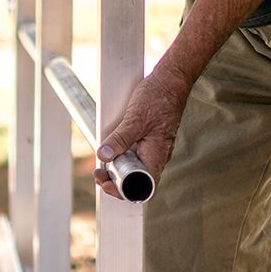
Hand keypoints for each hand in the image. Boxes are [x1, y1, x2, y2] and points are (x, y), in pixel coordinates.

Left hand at [97, 63, 192, 183]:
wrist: (171, 81)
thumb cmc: (158, 97)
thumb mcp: (135, 118)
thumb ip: (119, 139)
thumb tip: (103, 156)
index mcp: (157, 156)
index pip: (142, 187)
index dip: (122, 190)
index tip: (106, 182)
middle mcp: (157, 156)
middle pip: (136, 181)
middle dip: (115, 180)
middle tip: (99, 173)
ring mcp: (155, 149)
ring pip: (135, 168)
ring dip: (118, 168)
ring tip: (102, 162)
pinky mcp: (150, 141)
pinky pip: (136, 155)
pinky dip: (122, 155)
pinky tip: (112, 148)